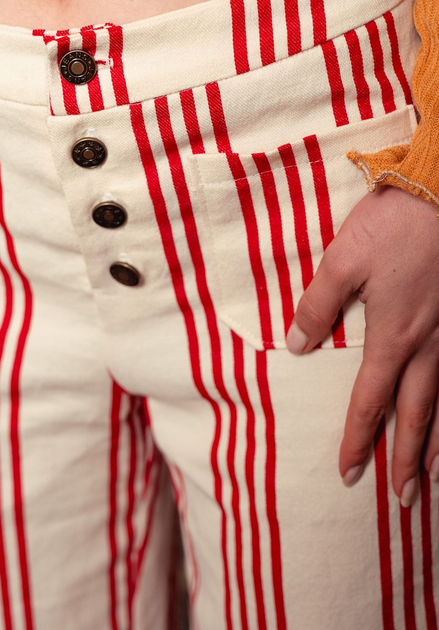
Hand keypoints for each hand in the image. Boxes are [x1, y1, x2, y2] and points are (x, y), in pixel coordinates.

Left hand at [286, 183, 438, 506]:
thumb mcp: (342, 259)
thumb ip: (318, 305)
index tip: (349, 471)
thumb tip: (297, 345)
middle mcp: (429, 345)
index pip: (371, 401)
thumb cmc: (394, 224)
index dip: (360, 439)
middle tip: (405, 498)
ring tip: (434, 473)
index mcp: (393, 334)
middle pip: (418, 414)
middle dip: (408, 459)